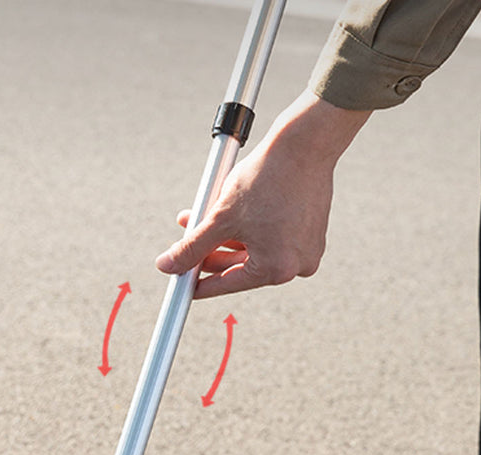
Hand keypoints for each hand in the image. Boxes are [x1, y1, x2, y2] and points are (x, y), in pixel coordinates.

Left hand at [155, 91, 370, 298]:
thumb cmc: (266, 178)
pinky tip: (232, 210)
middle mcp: (297, 265)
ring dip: (226, 236)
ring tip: (203, 214)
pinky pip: (273, 238)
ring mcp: (307, 249)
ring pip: (255, 250)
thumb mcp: (222, 217)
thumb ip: (192, 246)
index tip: (183, 287)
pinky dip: (250, 228)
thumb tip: (168, 267)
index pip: (229, 284)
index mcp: (277, 268)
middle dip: (211, 252)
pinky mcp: (311, 232)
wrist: (305, 142)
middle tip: (186, 243)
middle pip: (242, 268)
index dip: (200, 285)